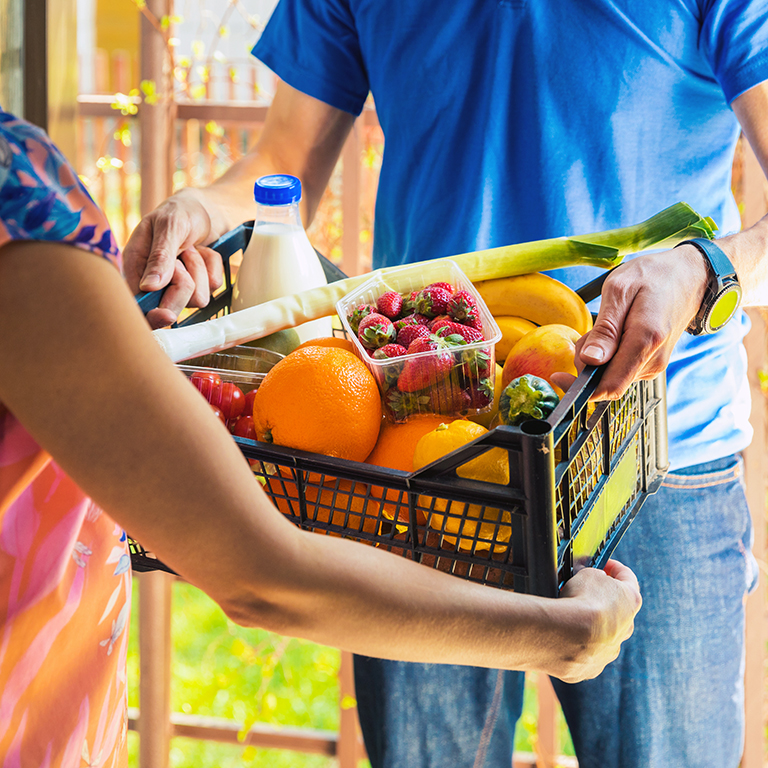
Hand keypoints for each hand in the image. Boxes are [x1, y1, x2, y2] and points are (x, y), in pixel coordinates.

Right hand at [124, 189, 225, 327]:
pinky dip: (212, 265)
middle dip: (183, 284)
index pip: (138, 304)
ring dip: (199, 268)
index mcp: (135, 266)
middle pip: (170, 309)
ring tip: (191, 248)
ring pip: (196, 298)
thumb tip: (148, 286)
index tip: (167, 315)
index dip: (152, 315)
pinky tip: (204, 250)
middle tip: (185, 254)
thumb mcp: (169, 227)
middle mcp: (154, 280)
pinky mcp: (199, 284)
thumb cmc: (181, 211)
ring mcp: (178, 284)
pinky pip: (213, 287)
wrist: (208, 207)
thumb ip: (160, 256)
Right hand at [549, 559, 641, 682]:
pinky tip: (561, 636)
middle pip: (618, 611)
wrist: (565, 636)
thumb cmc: (580, 602)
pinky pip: (584, 653)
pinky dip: (575, 644)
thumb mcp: (588, 574)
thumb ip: (594, 576)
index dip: (614, 567)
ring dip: (590, 626)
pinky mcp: (590, 667)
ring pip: (603, 635)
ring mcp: (610, 650)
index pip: (628, 578)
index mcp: (631, 601)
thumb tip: (591, 580)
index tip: (604, 563)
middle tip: (584, 592)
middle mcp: (626, 628)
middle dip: (602, 601)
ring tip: (568, 616)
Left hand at [551, 246, 707, 399]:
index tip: (557, 376)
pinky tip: (617, 333)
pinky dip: (608, 355)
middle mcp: (652, 361)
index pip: (609, 385)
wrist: (689, 277)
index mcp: (645, 341)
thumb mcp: (620, 290)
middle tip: (590, 330)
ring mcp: (654, 365)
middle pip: (604, 380)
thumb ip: (605, 329)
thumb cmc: (653, 277)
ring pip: (610, 375)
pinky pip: (619, 368)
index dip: (579, 388)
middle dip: (586, 362)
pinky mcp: (650, 364)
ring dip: (597, 357)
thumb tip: (589, 360)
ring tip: (609, 325)